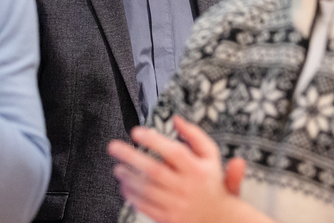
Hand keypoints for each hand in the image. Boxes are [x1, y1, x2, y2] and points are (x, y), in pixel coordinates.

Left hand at [109, 116, 251, 222]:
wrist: (219, 217)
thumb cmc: (211, 181)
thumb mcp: (211, 155)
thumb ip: (195, 135)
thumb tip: (176, 120)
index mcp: (197, 169)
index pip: (173, 152)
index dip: (153, 141)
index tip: (136, 132)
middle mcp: (186, 187)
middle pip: (154, 170)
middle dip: (131, 157)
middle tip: (114, 147)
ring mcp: (176, 204)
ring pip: (147, 190)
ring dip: (128, 177)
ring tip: (118, 167)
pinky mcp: (168, 218)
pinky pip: (145, 207)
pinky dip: (132, 196)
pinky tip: (125, 186)